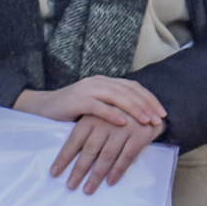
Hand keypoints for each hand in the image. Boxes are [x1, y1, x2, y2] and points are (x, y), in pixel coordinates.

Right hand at [16, 76, 164, 135]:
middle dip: (147, 105)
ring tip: (146, 120)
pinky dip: (112, 114)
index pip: (133, 87)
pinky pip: (98, 107)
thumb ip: (114, 106)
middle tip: (159, 119)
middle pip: (129, 91)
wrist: (44, 107)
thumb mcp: (97, 106)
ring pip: (117, 96)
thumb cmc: (73, 111)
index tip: (163, 113)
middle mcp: (99, 82)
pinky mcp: (77, 100)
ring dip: (134, 109)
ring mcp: (88, 89)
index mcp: (105, 82)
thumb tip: (140, 118)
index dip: (150, 99)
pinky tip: (124, 123)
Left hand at [53, 114, 158, 192]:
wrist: (149, 104)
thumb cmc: (121, 114)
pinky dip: (118, 170)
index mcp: (93, 116)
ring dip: (96, 175)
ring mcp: (123, 128)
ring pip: (107, 156)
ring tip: (88, 189)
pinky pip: (126, 156)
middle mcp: (105, 122)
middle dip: (79, 170)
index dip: (64, 157)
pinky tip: (110, 182)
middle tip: (70, 185)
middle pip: (89, 150)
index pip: (74, 139)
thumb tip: (72, 155)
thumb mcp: (101, 116)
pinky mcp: (139, 134)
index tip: (54, 173)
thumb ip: (90, 132)